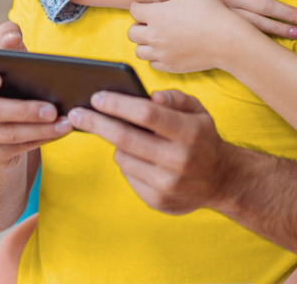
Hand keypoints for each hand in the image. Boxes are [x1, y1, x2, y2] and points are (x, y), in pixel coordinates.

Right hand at [0, 23, 71, 168]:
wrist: (11, 124)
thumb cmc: (14, 83)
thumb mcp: (15, 61)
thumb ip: (11, 43)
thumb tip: (10, 36)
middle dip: (23, 110)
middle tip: (52, 109)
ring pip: (5, 133)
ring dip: (38, 129)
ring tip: (64, 122)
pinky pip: (14, 149)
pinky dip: (39, 139)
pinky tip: (59, 132)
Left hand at [67, 89, 230, 215]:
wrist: (220, 180)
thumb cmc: (202, 138)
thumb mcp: (198, 110)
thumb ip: (176, 98)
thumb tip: (152, 96)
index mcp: (189, 132)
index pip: (146, 114)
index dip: (118, 105)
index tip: (96, 97)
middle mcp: (178, 159)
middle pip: (126, 138)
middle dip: (97, 123)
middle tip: (76, 114)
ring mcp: (167, 183)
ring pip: (123, 158)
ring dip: (115, 143)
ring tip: (118, 133)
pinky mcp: (157, 200)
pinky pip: (128, 175)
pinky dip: (126, 161)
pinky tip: (134, 154)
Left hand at [130, 0, 262, 73]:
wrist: (227, 39)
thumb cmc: (210, 10)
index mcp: (156, 15)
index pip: (134, 10)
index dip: (138, 6)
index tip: (144, 5)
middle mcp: (154, 36)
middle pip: (132, 32)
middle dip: (138, 24)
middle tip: (150, 21)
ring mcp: (161, 53)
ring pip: (139, 51)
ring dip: (144, 42)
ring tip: (156, 36)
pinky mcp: (171, 66)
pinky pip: (153, 64)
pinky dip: (155, 56)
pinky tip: (166, 48)